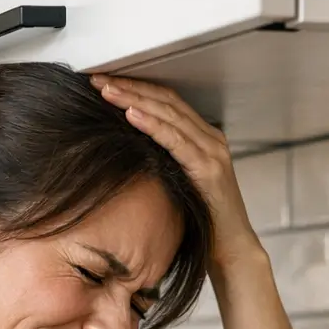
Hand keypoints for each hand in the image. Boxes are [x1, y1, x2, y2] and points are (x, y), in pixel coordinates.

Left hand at [90, 74, 261, 265]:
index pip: (166, 102)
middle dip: (130, 87)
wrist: (230, 248)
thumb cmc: (201, 220)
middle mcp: (210, 138)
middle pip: (166, 101)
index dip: (135, 88)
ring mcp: (212, 152)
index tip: (105, 83)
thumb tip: (128, 150)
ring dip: (135, 100)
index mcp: (202, 138)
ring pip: (169, 114)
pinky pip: (177, 141)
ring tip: (108, 91)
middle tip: (98, 79)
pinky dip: (153, 125)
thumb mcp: (178, 182)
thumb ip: (162, 162)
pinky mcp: (209, 169)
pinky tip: (131, 115)